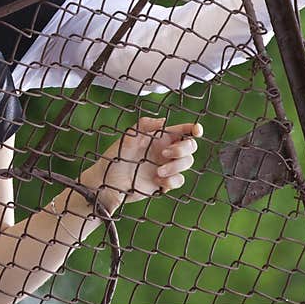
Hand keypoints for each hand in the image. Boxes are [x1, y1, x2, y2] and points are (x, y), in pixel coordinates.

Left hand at [80, 117, 200, 214]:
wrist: (108, 183)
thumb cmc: (115, 157)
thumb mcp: (127, 137)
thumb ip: (144, 125)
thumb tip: (163, 120)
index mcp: (159, 138)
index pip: (181, 131)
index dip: (193, 129)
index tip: (196, 130)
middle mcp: (165, 151)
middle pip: (189, 147)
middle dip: (182, 149)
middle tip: (164, 153)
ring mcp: (166, 167)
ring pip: (186, 164)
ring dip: (176, 166)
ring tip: (158, 171)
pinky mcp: (164, 182)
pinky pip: (179, 180)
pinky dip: (172, 181)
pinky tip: (159, 181)